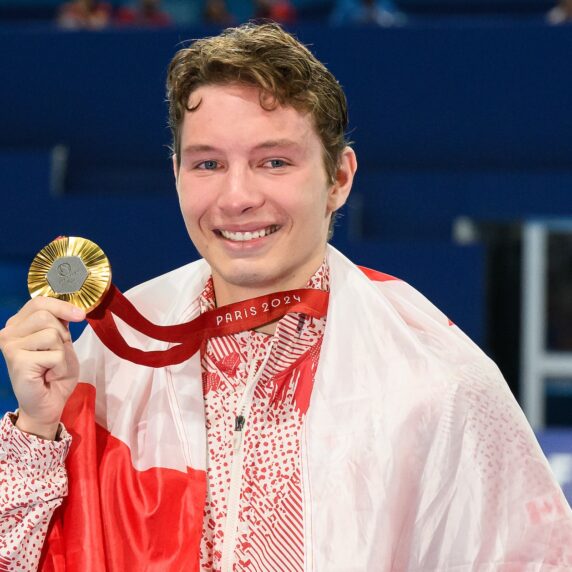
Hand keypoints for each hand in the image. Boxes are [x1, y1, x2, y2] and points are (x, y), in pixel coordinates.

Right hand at [0, 297, 85, 439]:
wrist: (49, 403)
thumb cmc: (55, 373)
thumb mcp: (62, 342)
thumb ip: (60, 323)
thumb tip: (70, 306)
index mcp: (18, 324)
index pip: (38, 302)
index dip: (61, 306)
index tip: (80, 315)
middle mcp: (9, 332)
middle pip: (45, 315)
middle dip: (62, 334)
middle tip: (56, 354)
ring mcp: (10, 346)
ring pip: (52, 333)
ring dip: (61, 352)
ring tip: (51, 366)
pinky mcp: (18, 361)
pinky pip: (55, 354)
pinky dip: (60, 366)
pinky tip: (49, 375)